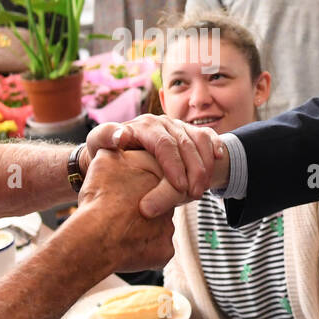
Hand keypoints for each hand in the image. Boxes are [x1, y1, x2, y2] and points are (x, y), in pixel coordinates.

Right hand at [77, 150, 175, 271]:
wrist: (97, 234)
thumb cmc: (99, 197)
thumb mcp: (103, 161)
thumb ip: (117, 150)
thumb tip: (120, 139)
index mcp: (158, 173)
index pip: (155, 172)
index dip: (137, 181)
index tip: (123, 189)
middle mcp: (171, 198)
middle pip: (160, 199)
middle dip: (145, 203)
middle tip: (124, 209)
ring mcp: (169, 226)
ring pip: (158, 225)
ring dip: (144, 226)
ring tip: (121, 228)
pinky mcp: (166, 250)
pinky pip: (156, 247)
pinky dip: (143, 248)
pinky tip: (126, 245)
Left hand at [86, 115, 224, 216]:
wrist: (122, 151)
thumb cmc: (109, 152)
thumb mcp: (100, 144)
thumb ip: (106, 139)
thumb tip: (120, 136)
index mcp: (143, 125)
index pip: (163, 144)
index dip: (173, 165)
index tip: (179, 187)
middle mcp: (162, 123)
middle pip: (184, 145)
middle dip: (192, 171)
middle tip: (194, 195)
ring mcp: (178, 126)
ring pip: (199, 142)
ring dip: (204, 166)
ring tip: (201, 190)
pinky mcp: (189, 132)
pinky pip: (208, 137)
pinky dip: (215, 150)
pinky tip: (218, 162)